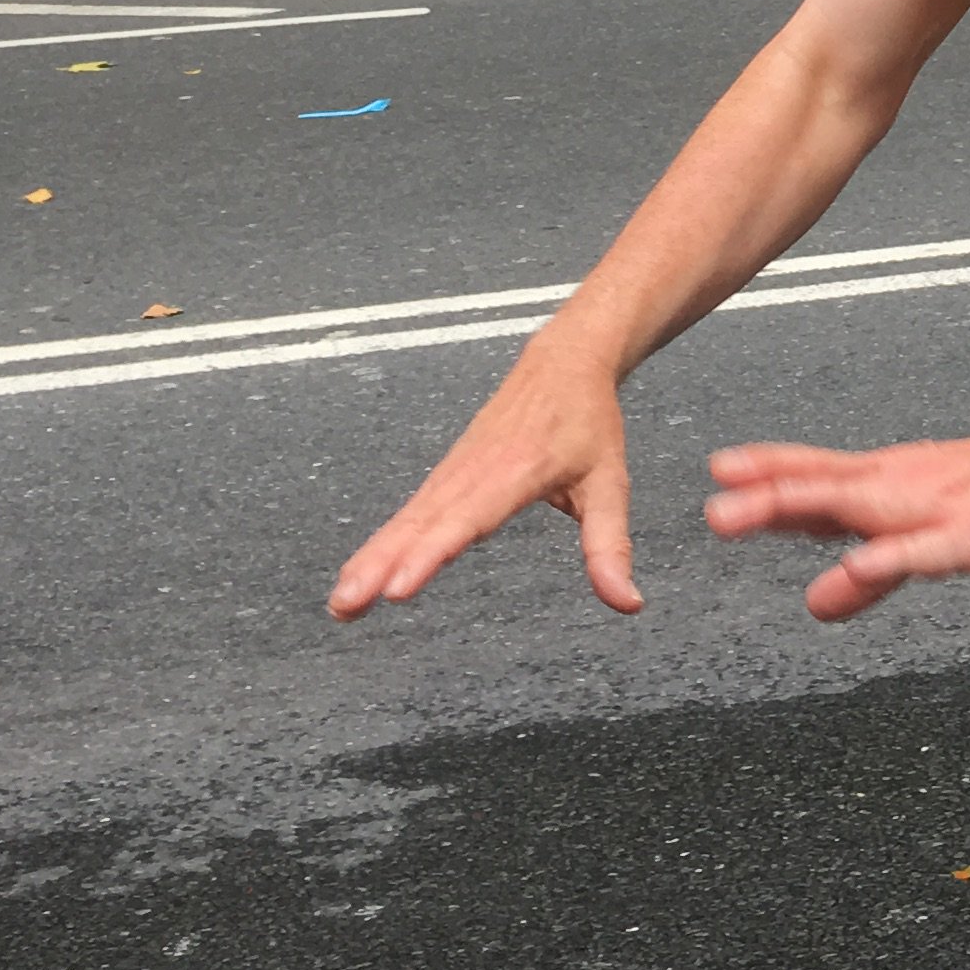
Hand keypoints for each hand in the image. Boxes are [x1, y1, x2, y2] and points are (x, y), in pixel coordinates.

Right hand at [329, 357, 639, 618]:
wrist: (563, 363)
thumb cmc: (588, 423)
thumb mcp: (610, 483)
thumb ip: (611, 545)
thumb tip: (627, 603)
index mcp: (516, 471)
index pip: (468, 518)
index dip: (431, 553)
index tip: (399, 586)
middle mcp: (475, 471)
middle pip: (422, 523)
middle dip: (382, 565)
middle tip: (347, 606)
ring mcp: (454, 472)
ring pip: (407, 520)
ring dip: (370, 560)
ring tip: (341, 605)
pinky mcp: (445, 477)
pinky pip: (409, 514)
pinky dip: (380, 544)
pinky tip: (357, 576)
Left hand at [703, 418, 969, 620]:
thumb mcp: (928, 537)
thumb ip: (870, 569)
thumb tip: (817, 601)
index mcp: (891, 481)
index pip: (818, 473)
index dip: (768, 472)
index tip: (718, 469)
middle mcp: (904, 486)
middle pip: (824, 489)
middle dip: (767, 497)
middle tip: (715, 506)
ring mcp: (936, 508)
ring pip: (858, 507)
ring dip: (799, 507)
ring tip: (747, 515)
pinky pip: (922, 550)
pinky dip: (886, 556)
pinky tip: (855, 565)